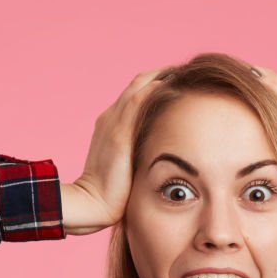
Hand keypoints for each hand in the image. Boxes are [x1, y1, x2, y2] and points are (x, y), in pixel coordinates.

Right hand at [62, 68, 168, 234]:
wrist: (91, 204)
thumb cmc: (110, 196)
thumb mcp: (127, 170)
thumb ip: (139, 157)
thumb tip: (164, 158)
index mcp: (110, 126)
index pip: (135, 96)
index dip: (155, 86)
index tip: (178, 85)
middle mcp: (110, 118)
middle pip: (138, 84)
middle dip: (162, 75)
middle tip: (185, 73)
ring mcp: (113, 122)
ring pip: (139, 86)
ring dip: (162, 76)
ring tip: (184, 73)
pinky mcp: (119, 133)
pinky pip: (138, 100)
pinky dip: (155, 88)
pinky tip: (173, 84)